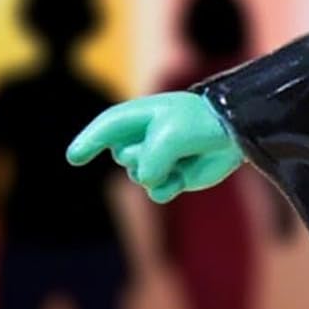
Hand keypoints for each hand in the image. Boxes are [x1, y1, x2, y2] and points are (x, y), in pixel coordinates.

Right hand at [67, 92, 243, 203]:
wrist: (235, 133)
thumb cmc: (201, 123)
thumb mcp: (171, 136)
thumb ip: (151, 160)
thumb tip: (148, 181)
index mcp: (139, 117)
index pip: (106, 128)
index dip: (88, 141)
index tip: (73, 158)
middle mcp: (144, 138)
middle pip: (123, 157)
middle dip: (142, 156)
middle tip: (170, 144)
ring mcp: (158, 159)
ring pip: (139, 177)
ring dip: (159, 172)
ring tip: (181, 158)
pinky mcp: (174, 177)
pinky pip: (156, 191)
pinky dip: (166, 187)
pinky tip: (180, 179)